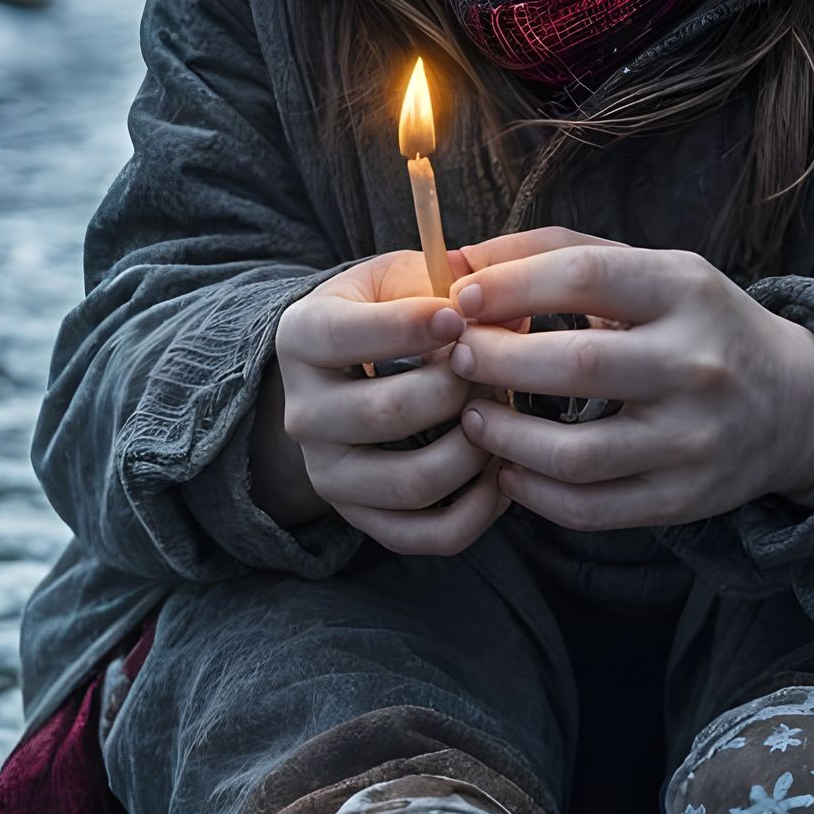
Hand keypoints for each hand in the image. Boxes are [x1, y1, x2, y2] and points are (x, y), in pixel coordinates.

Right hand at [272, 249, 501, 555]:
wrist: (341, 373)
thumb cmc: (384, 310)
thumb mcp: (400, 278)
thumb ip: (447, 285)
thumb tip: (511, 316)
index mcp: (302, 337)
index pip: (347, 336)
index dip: (411, 326)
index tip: (461, 317)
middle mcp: (303, 413)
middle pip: (389, 413)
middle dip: (458, 390)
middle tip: (495, 371)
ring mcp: (329, 473)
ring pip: (413, 482)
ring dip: (475, 452)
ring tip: (502, 420)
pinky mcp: (360, 516)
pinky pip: (427, 535)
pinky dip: (478, 512)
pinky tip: (500, 474)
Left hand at [444, 242, 813, 532]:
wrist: (794, 405)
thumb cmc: (697, 324)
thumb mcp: (651, 270)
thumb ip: (556, 253)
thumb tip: (456, 256)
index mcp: (686, 291)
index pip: (586, 278)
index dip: (510, 286)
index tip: (462, 297)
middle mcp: (696, 365)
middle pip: (576, 365)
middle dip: (497, 360)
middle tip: (457, 356)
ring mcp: (693, 439)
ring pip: (577, 453)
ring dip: (504, 437)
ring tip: (473, 417)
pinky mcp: (685, 499)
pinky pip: (591, 508)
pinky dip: (533, 492)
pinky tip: (508, 468)